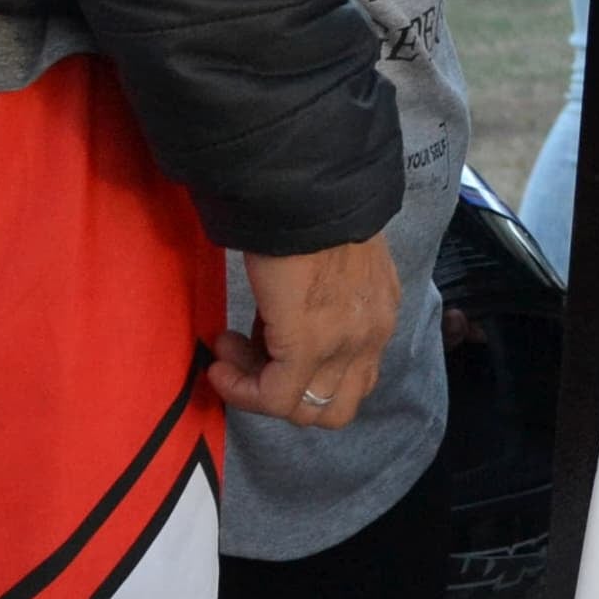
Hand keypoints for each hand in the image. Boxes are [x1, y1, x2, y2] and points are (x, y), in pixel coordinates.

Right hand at [212, 236, 397, 429]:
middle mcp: (373, 335)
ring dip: (258, 390)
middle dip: (283, 393)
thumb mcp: (334, 269)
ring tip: (228, 350)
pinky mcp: (310, 343)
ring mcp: (346, 342)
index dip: (303, 375)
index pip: (353, 380)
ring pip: (304, 409)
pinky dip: (241, 390)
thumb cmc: (312, 217)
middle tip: (245, 355)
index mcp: (380, 315)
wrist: (306, 189)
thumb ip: (322, 309)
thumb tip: (278, 334)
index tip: (260, 346)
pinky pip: (275, 396)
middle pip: (334, 408)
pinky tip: (218, 363)